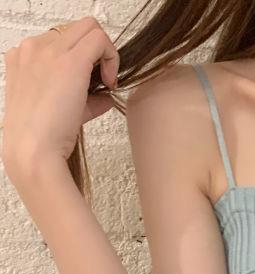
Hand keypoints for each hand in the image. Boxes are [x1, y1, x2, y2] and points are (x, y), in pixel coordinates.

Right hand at [1, 16, 118, 181]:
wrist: (33, 149)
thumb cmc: (43, 137)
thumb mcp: (61, 111)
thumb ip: (84, 99)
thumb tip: (106, 98)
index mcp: (25, 57)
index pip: (62, 40)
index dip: (84, 58)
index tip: (93, 83)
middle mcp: (33, 48)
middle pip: (77, 28)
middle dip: (96, 52)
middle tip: (102, 81)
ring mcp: (49, 51)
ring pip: (90, 28)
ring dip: (104, 53)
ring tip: (105, 83)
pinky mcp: (69, 61)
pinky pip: (101, 39)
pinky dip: (113, 58)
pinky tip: (110, 83)